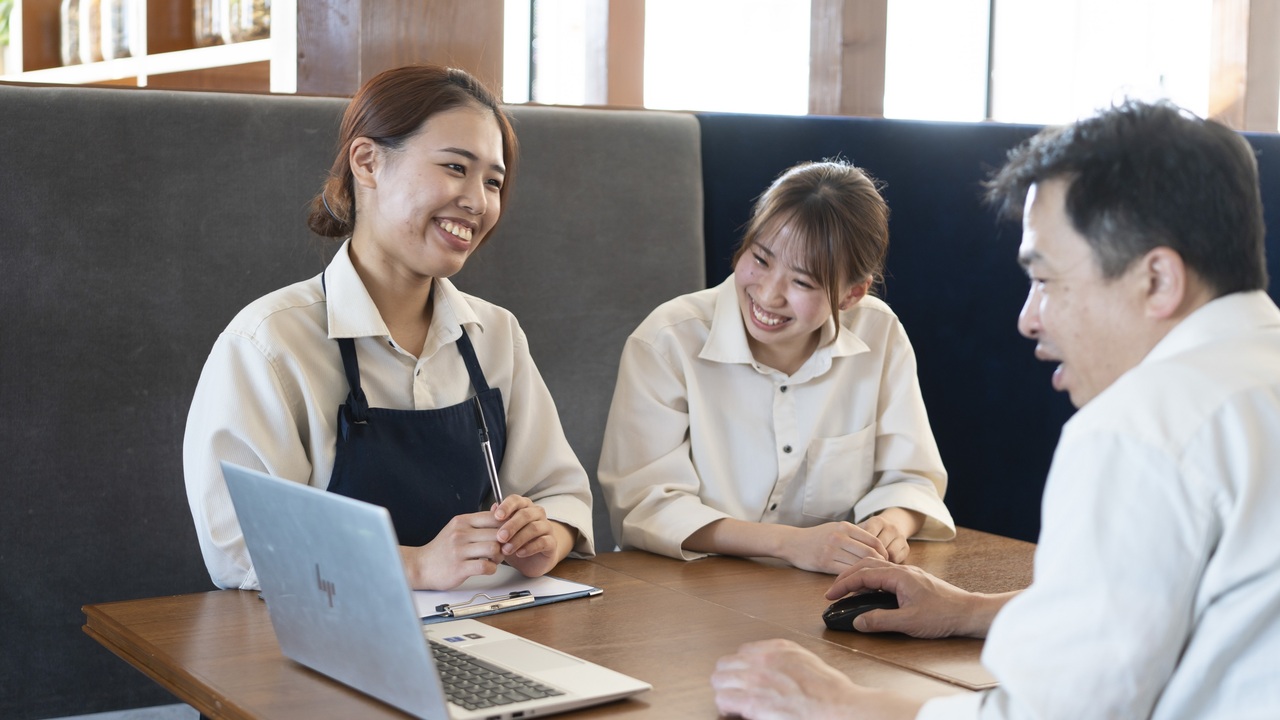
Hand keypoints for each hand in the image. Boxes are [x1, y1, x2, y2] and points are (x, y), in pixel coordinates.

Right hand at [400, 511, 503, 589]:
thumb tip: (498, 510)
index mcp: (461, 521)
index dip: (506, 525)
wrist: (420, 566)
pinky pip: (486, 566)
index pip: (493, 516)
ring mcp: (459, 550)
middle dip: (505, 542)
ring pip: (494, 548)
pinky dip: (491, 568)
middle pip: (497, 533)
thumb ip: (477, 521)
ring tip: (494, 559)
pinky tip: (487, 568)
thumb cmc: (442, 549)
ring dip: (499, 556)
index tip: (507, 533)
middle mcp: (460, 533)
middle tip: (502, 549)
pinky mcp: (459, 568)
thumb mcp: (457, 528)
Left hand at [492, 495, 573, 577]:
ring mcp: (546, 527)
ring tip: (506, 550)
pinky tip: (519, 553)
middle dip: (511, 525)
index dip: (506, 506)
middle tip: (500, 537)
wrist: (532, 561)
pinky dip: (530, 548)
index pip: (516, 500)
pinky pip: (543, 542)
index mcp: (524, 507)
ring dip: (518, 539)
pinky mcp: (552, 542)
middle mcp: (537, 514)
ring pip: (534, 528)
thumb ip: (498, 520)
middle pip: (525, 514)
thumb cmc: (516, 542)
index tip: (497, 516)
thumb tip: (493, 507)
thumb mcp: (503, 532)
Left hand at [711, 639, 921, 719]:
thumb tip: (771, 667)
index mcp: (777, 648)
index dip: (743, 667)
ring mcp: (755, 680)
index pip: (742, 652)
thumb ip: (784, 659)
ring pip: (719, 680)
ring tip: (734, 702)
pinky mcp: (753, 702)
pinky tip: (735, 711)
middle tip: (736, 691)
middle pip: (725, 664)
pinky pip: (723, 699)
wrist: (837, 708)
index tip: (747, 678)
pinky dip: (726, 706)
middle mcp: (762, 660)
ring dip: (725, 691)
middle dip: (728, 678)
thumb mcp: (805, 660)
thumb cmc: (829, 690)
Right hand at [778, 522, 887, 573]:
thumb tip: (877, 543)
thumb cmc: (816, 537)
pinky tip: (860, 584)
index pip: (874, 540)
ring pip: (859, 564)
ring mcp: (831, 550)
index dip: (884, 553)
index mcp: (845, 526)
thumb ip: (854, 533)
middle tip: (884, 573)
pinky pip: (846, 573)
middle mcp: (839, 536)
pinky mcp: (824, 563)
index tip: (887, 562)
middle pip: (870, 553)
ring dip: (869, 574)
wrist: (791, 542)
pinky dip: (856, 580)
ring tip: (875, 580)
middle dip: (880, 565)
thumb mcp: (835, 528)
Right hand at [825, 558, 1004, 637]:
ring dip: (858, 575)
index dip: (843, 584)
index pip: (863, 575)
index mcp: (899, 576)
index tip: (830, 595)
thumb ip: (880, 621)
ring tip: (846, 588)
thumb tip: (857, 622)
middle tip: (833, 591)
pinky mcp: (913, 581)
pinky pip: (885, 573)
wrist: (968, 612)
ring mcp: (908, 574)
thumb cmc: (943, 615)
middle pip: (867, 565)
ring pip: (876, 567)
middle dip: (846, 576)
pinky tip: (870, 590)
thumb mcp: (909, 622)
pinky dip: (871, 578)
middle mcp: (902, 570)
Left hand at [856, 508, 923, 563]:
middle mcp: (890, 527)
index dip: (860, 550)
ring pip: (889, 554)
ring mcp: (900, 537)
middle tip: (859, 567)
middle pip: (879, 547)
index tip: (852, 560)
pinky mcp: (906, 547)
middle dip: (869, 557)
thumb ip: (852, 539)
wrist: (889, 528)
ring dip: (880, 561)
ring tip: (869, 566)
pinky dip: (888, 564)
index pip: (868, 538)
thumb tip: (844, 556)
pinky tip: (880, 565)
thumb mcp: (859, 531)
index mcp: (876, 521)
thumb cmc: (867, 532)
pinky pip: (897, 559)